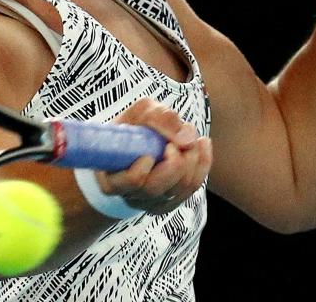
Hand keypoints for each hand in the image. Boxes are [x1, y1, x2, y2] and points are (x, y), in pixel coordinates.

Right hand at [96, 98, 211, 214]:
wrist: (134, 147)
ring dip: (192, 158)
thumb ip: (156, 117)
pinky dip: (203, 162)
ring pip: (179, 188)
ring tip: (190, 135)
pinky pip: (193, 187)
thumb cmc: (133, 129)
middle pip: (157, 188)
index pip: (132, 180)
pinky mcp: (171, 202)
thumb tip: (185, 138)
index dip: (144, 166)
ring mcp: (152, 203)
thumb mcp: (137, 114)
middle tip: (180, 135)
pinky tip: (202, 144)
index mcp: (112, 178)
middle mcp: (131, 196)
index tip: (153, 149)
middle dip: (176, 159)